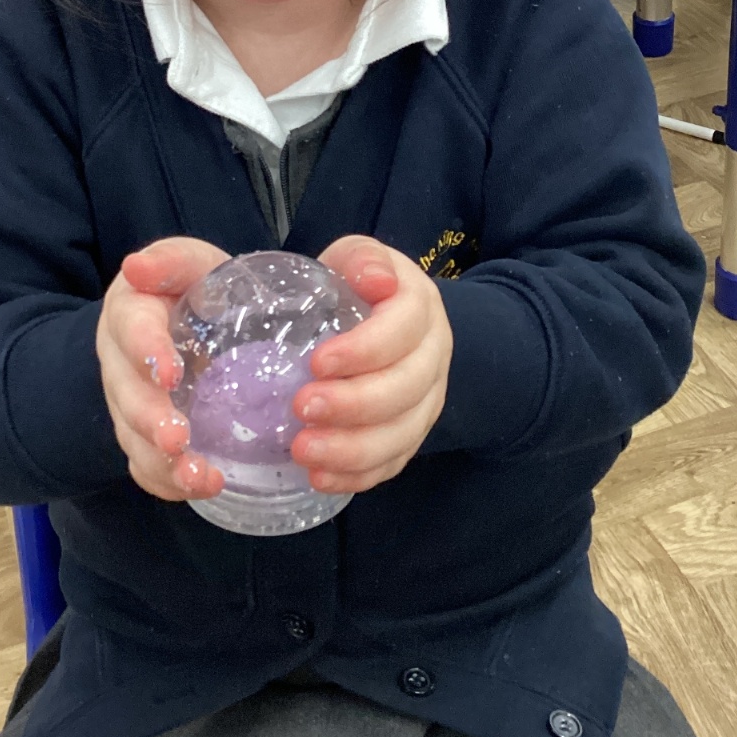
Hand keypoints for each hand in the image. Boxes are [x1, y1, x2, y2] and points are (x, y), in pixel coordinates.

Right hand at [97, 237, 229, 503]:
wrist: (185, 325)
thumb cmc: (189, 291)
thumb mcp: (187, 264)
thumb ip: (170, 262)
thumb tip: (136, 266)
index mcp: (128, 314)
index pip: (130, 331)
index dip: (146, 352)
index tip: (169, 373)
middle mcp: (120, 365)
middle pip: (127, 397)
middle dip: (151, 421)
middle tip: (179, 440)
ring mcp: (129, 407)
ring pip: (135, 440)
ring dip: (164, 463)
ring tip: (202, 478)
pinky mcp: (143, 438)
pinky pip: (147, 468)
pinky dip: (170, 484)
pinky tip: (204, 490)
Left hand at [290, 236, 452, 493]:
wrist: (389, 319)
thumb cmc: (360, 285)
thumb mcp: (358, 257)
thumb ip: (361, 259)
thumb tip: (375, 278)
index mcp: (420, 307)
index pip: (404, 329)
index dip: (364, 349)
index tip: (316, 362)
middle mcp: (434, 356)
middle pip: (407, 389)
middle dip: (354, 405)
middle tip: (302, 408)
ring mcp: (427, 400)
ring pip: (403, 434)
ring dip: (353, 450)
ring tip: (303, 452)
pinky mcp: (412, 433)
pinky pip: (394, 462)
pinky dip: (359, 476)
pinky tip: (320, 479)